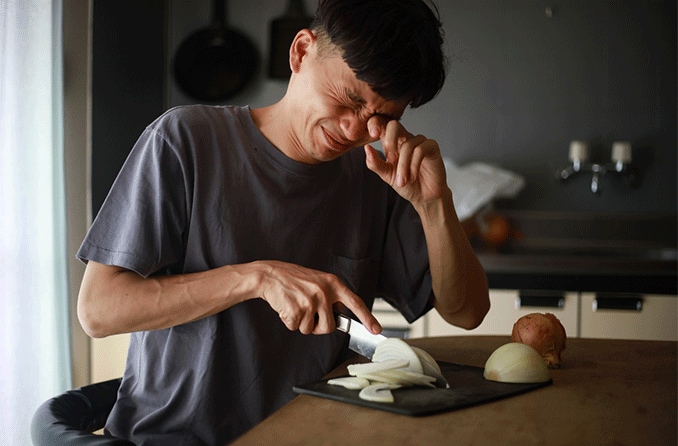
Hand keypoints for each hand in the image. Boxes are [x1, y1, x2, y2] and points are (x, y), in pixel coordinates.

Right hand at [256, 260, 381, 335]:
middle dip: (317, 327)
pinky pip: (295, 327)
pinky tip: (286, 307)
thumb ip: (331, 296)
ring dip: (301, 323)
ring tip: (295, 305)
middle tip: (307, 314)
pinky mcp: (297, 310)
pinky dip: (289, 321)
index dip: (367, 317)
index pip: (355, 302)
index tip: (376, 329)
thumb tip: (340, 316)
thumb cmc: (293, 279)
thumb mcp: (317, 281)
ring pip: (310, 330)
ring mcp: (311, 301)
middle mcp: (324, 292)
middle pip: (329, 327)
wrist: (270, 275)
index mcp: (332, 283)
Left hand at [364, 117, 447, 205]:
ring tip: (402, 181)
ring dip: (403, 167)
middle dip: (390, 141)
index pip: (382, 125)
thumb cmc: (406, 184)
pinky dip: (414, 166)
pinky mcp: (431, 147)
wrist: (424, 197)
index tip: (372, 134)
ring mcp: (419, 141)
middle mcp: (405, 139)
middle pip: (394, 125)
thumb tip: (367, 148)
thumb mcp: (386, 175)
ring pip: (407, 145)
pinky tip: (413, 176)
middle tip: (390, 158)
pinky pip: (420, 150)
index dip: (375, 123)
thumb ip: (375, 163)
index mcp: (392, 142)